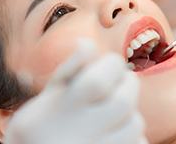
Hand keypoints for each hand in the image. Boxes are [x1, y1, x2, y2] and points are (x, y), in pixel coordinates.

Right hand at [4, 39, 146, 143]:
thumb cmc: (37, 131)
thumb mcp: (45, 98)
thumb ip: (68, 70)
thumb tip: (87, 42)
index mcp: (63, 108)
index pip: (99, 80)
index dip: (112, 65)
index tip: (109, 64)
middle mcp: (81, 132)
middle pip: (123, 101)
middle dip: (127, 85)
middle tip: (118, 85)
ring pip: (135, 123)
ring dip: (130, 112)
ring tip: (113, 113)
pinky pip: (139, 143)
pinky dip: (133, 135)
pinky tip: (114, 134)